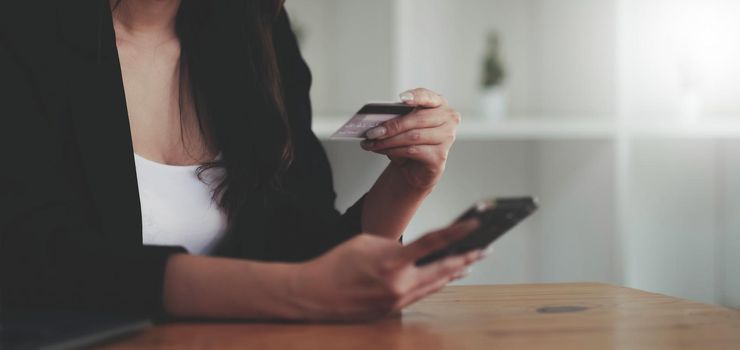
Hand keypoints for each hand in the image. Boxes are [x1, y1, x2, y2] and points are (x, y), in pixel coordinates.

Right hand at [294, 219, 484, 321]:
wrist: (313, 295)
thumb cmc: (336, 264)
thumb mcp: (367, 242)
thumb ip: (395, 246)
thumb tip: (413, 253)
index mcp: (392, 261)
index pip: (433, 243)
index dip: (458, 232)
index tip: (476, 224)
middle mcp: (399, 284)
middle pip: (443, 269)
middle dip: (466, 258)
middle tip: (485, 250)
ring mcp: (396, 300)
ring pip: (434, 285)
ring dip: (453, 273)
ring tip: (469, 263)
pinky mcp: (391, 311)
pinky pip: (419, 295)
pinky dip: (433, 284)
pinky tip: (442, 279)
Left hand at [361, 88, 460, 190]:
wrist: (415, 167)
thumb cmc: (410, 141)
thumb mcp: (403, 125)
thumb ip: (397, 118)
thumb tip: (378, 122)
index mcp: (439, 104)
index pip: (428, 96)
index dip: (416, 97)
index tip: (402, 98)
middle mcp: (448, 119)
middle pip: (418, 119)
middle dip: (392, 126)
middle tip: (372, 131)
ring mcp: (447, 138)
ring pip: (413, 136)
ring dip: (389, 141)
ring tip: (372, 143)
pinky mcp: (440, 156)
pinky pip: (413, 151)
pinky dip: (394, 151)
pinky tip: (382, 150)